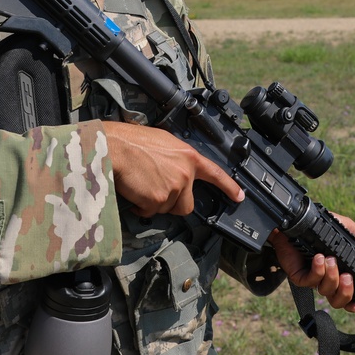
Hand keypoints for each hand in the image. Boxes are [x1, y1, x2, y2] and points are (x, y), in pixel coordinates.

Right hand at [102, 121, 243, 216]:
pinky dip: (141, 206)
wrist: (115, 148)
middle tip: (155, 191)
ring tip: (141, 184)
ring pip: (167, 209)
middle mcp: (186, 173)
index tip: (239, 196)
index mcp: (189, 156)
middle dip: (173, 204)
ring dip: (154, 203)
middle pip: (187, 204)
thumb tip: (175, 170)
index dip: (229, 187)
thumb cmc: (132, 142)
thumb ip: (176, 158)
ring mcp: (175, 187)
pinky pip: (151, 212)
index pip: (215, 173)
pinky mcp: (160, 199)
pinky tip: (134, 191)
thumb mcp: (163, 143)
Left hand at [270, 212, 354, 312]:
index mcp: (340, 272)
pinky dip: (317, 271)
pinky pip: (310, 282)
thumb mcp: (346, 230)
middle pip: (338, 301)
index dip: (354, 304)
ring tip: (330, 259)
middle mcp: (327, 279)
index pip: (348, 295)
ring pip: (325, 291)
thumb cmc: (320, 226)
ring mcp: (313, 278)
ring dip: (331, 276)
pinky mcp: (299, 275)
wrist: (295, 222)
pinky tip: (319, 258)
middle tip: (347, 276)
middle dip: (345, 292)